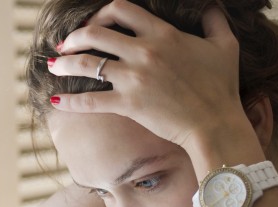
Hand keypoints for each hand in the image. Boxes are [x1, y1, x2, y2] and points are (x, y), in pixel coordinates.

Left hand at [47, 0, 244, 151]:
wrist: (214, 123)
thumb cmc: (221, 87)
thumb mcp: (224, 45)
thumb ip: (215, 20)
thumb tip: (212, 5)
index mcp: (162, 33)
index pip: (121, 9)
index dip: (100, 13)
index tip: (91, 23)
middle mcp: (144, 51)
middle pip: (96, 33)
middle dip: (74, 36)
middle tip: (64, 45)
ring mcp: (134, 78)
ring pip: (87, 63)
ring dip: (65, 63)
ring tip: (53, 66)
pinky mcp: (128, 104)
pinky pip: (91, 100)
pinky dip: (71, 101)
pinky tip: (56, 100)